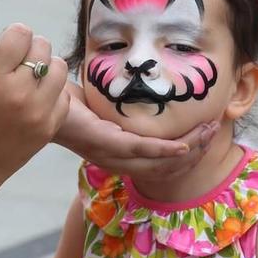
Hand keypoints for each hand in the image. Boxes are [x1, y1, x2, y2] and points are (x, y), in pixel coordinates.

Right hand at [0, 24, 69, 182]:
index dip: (13, 34)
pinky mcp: (48, 127)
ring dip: (45, 67)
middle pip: (42, 47)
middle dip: (29, 48)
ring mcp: (37, 112)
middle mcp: (17, 93)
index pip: (21, 34)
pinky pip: (63, 95)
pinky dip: (51, 92)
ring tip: (29, 77)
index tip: (7, 45)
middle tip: (17, 60)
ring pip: (58, 68)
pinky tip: (34, 98)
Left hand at [57, 86, 219, 178]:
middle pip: (167, 168)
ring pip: (159, 162)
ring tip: (207, 131)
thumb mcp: (108, 106)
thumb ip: (130, 107)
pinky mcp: (105, 144)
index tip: (208, 134)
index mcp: (119, 157)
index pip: (162, 166)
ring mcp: (111, 155)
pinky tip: (184, 145)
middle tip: (214, 130)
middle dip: (196, 151)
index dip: (190, 154)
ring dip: (189, 148)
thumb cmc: (72, 102)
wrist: (42, 99)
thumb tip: (152, 88)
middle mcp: (117, 162)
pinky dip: (165, 150)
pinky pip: (142, 150)